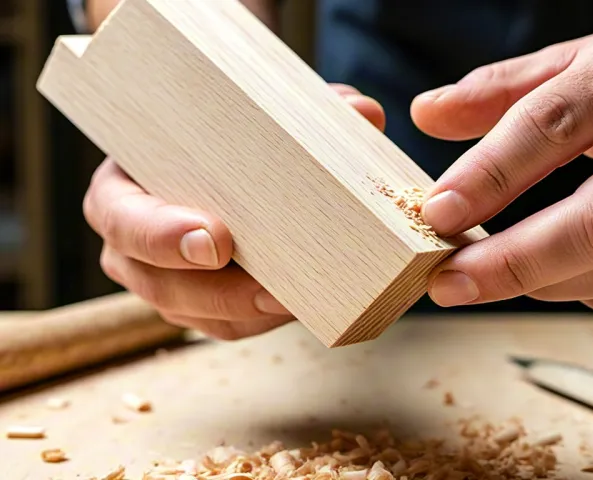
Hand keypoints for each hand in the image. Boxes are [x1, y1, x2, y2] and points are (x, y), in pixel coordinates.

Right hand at [83, 84, 384, 338]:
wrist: (208, 168)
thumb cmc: (213, 142)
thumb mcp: (240, 118)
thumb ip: (299, 111)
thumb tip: (363, 111)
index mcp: (123, 191)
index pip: (121, 218)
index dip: (159, 235)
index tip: (215, 240)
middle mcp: (134, 245)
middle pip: (159, 284)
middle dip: (217, 291)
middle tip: (272, 289)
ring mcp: (163, 281)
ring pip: (197, 314)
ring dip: (248, 312)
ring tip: (296, 302)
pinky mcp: (198, 305)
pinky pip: (225, 325)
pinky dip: (260, 319)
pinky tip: (295, 306)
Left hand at [410, 25, 592, 313]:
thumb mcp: (576, 65)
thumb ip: (501, 90)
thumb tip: (425, 113)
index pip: (553, 126)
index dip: (490, 175)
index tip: (437, 213)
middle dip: (513, 260)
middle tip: (448, 282)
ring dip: (539, 282)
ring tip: (481, 278)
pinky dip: (579, 287)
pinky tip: (547, 274)